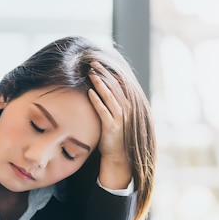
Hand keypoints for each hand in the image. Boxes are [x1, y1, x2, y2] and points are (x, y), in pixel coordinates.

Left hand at [88, 61, 131, 189]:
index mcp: (128, 105)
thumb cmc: (115, 135)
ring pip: (110, 96)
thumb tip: (103, 89)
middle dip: (104, 74)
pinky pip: (104, 111)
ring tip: (91, 74)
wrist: (119, 156)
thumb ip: (112, 103)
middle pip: (115, 87)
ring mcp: (120, 118)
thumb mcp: (117, 116)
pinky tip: (90, 93)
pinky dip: (97, 101)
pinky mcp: (112, 127)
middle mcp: (126, 110)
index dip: (110, 73)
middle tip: (93, 64)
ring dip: (100, 84)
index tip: (99, 64)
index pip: (120, 84)